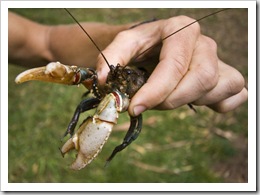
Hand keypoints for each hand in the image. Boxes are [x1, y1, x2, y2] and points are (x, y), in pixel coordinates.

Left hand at [96, 16, 247, 115]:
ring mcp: (219, 60)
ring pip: (219, 87)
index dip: (156, 90)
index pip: (175, 64)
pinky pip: (236, 95)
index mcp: (180, 30)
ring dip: (192, 100)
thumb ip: (110, 58)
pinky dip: (219, 104)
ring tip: (170, 96)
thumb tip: (104, 79)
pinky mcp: (227, 75)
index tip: (135, 108)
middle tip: (151, 103)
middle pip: (202, 78)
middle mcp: (204, 43)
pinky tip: (196, 99)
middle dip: (173, 98)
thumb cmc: (141, 46)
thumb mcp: (123, 46)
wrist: (156, 46)